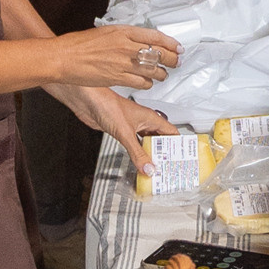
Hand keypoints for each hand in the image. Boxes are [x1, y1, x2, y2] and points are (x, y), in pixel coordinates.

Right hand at [50, 23, 182, 91]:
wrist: (64, 57)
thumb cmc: (79, 44)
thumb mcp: (105, 32)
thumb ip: (124, 37)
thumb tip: (138, 42)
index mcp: (123, 32)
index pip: (156, 36)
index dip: (170, 43)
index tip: (177, 47)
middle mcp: (126, 46)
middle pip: (159, 53)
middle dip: (171, 59)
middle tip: (175, 62)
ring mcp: (123, 63)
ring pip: (153, 70)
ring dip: (161, 74)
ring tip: (162, 75)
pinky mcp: (118, 78)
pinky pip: (142, 83)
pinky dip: (147, 84)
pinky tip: (147, 83)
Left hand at [51, 84, 174, 177]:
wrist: (87, 101)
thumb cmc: (107, 105)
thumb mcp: (125, 133)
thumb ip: (137, 152)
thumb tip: (148, 168)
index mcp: (151, 118)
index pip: (171, 133)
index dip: (178, 146)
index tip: (181, 158)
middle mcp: (144, 122)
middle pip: (160, 140)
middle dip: (164, 153)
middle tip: (168, 167)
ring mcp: (133, 127)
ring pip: (147, 143)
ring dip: (151, 154)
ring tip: (156, 167)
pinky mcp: (122, 131)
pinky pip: (135, 145)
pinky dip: (138, 154)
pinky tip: (139, 161)